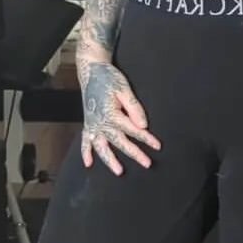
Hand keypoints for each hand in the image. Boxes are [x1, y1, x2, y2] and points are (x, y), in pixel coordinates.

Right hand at [76, 56, 160, 174]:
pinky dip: (85, 153)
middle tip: (147, 164)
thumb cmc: (108, 78)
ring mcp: (93, 125)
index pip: (133, 130)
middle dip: (134, 153)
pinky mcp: (88, 123)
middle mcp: (101, 123)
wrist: (91, 70)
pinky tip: (88, 164)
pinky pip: (85, 141)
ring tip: (119, 172)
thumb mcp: (124, 89)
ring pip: (101, 147)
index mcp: (111, 114)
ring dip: (109, 160)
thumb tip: (143, 125)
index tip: (157, 146)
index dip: (146, 138)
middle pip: (120, 142)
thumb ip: (134, 107)